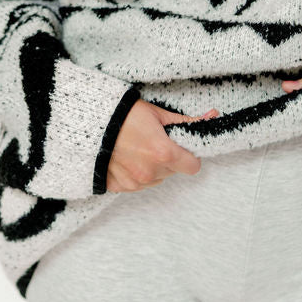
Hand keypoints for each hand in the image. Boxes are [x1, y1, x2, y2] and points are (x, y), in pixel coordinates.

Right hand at [105, 99, 220, 192]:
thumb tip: (214, 116)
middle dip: (169, 158)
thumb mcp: (158, 114)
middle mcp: (150, 172)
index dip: (189, 156)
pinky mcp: (119, 187)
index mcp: (164, 153)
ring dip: (152, 167)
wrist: (88, 123)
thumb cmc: (124, 114)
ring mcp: (134, 182)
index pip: (193, 166)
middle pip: (173, 171)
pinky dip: (135, 173)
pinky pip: (137, 184)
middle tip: (153, 141)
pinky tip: (125, 157)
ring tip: (137, 147)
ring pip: (156, 178)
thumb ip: (187, 122)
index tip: (180, 146)